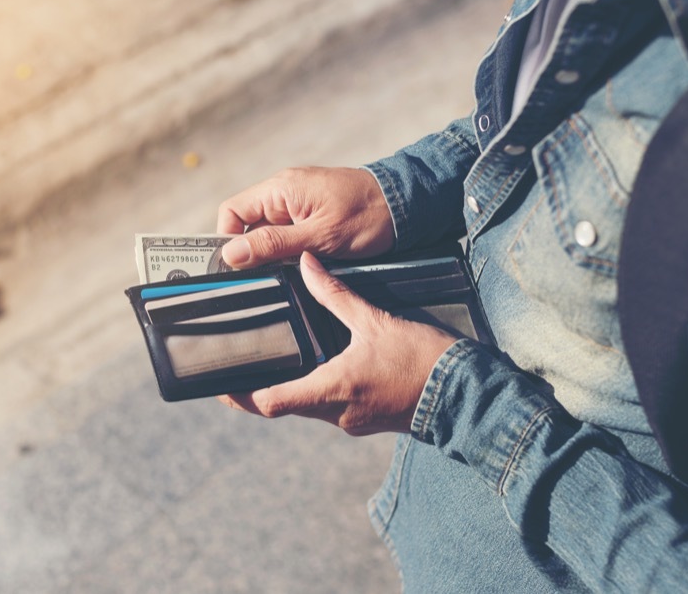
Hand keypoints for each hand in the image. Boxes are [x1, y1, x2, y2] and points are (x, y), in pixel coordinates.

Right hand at [216, 166, 394, 268]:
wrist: (406, 206)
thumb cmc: (368, 215)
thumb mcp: (319, 236)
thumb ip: (273, 245)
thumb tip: (231, 254)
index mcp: (280, 189)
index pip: (231, 212)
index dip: (228, 240)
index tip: (238, 267)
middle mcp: (284, 192)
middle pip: (247, 225)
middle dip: (254, 251)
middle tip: (270, 273)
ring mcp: (297, 202)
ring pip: (267, 232)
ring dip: (274, 253)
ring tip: (293, 266)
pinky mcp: (311, 212)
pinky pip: (287, 233)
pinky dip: (291, 249)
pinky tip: (305, 261)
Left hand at [218, 252, 457, 434]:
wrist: (463, 392)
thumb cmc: (421, 359)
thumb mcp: (374, 321)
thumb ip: (335, 294)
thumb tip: (307, 265)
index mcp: (332, 389)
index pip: (271, 403)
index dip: (243, 396)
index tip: (224, 385)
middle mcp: (337, 413)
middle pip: (284, 409)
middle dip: (260, 393)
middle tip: (239, 374)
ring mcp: (353, 421)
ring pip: (308, 409)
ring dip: (290, 392)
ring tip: (274, 367)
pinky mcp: (368, 420)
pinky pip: (332, 410)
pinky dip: (317, 393)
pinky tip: (318, 372)